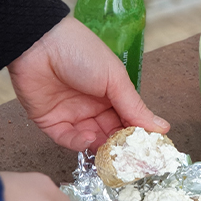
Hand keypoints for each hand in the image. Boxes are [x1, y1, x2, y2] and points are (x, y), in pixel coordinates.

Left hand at [7, 16, 169, 151]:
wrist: (39, 43)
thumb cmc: (80, 51)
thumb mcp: (114, 79)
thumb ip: (135, 107)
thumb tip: (162, 128)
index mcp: (111, 94)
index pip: (128, 121)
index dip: (138, 135)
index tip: (148, 149)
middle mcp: (92, 106)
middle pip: (110, 134)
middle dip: (119, 147)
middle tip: (129, 157)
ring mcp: (72, 115)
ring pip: (90, 141)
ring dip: (100, 146)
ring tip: (108, 148)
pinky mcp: (51, 122)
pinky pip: (67, 139)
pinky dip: (79, 143)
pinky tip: (88, 138)